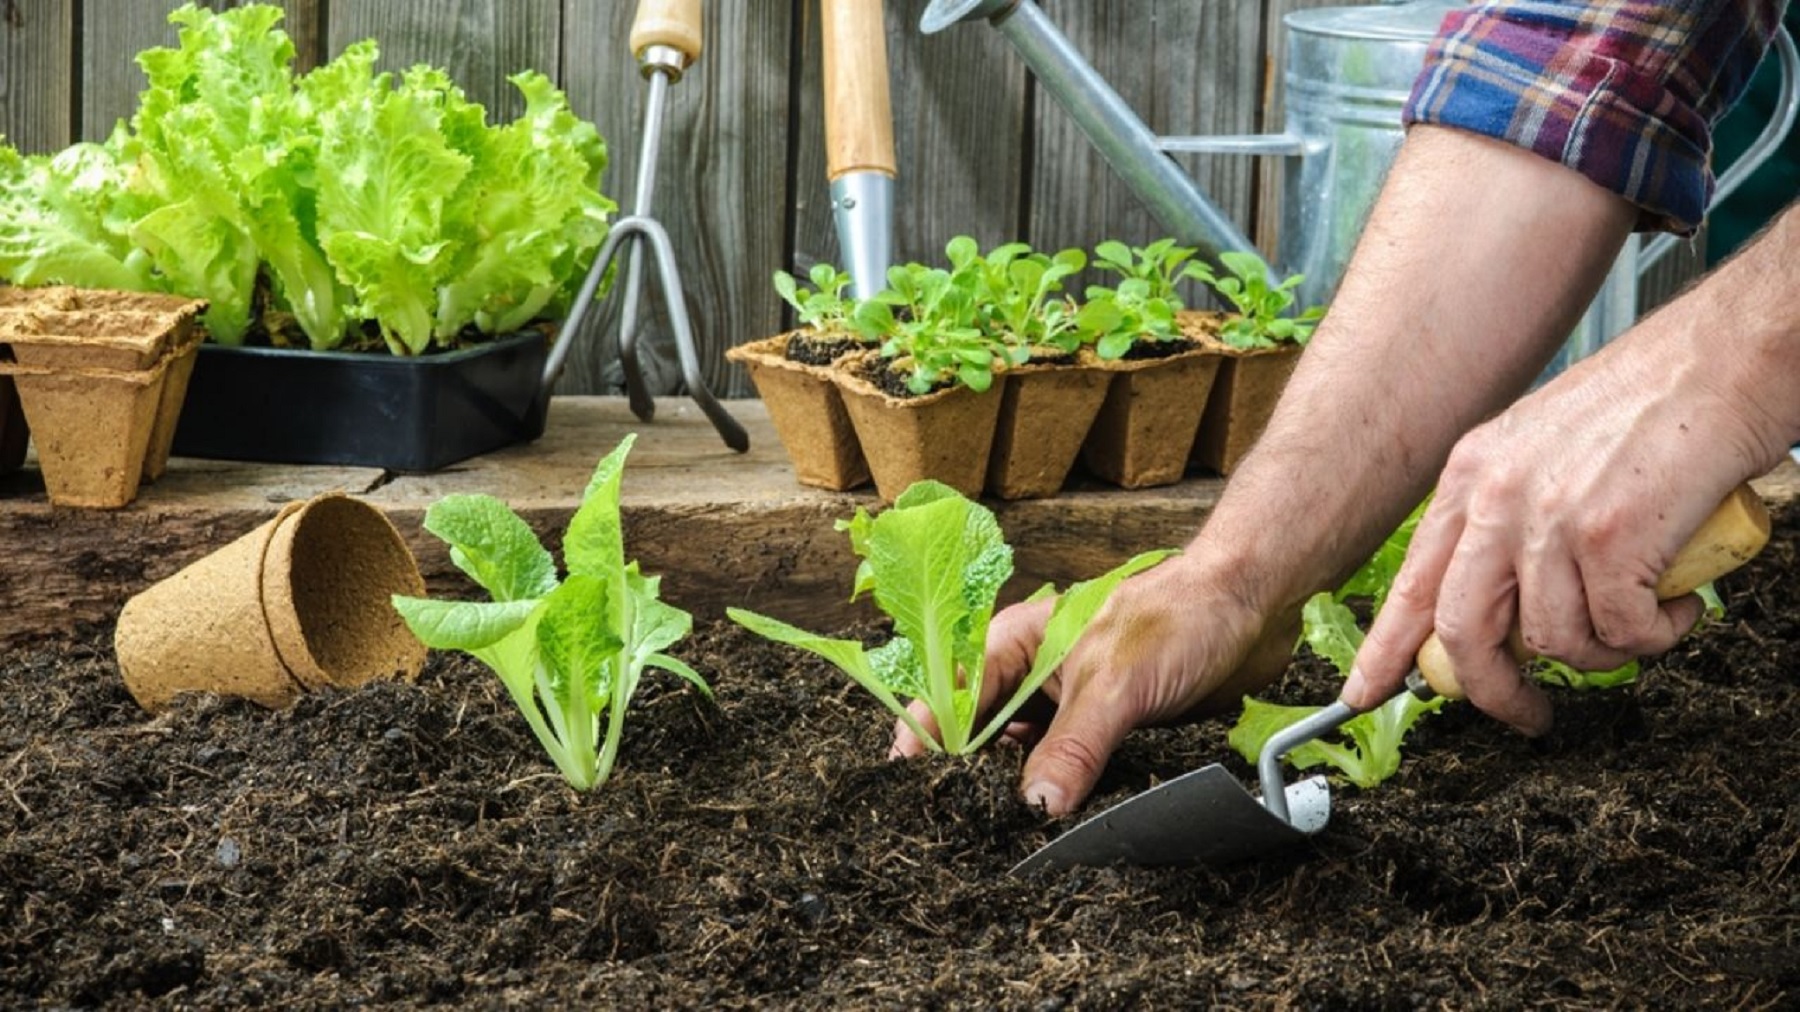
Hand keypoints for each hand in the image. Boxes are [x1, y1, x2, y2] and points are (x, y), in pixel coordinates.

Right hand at [890, 555, 1296, 814]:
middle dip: (969, 779)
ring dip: (1018, 793)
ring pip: (1024, 759)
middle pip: (980, 736)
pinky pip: (1068, 772)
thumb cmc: (1178, 615)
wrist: (1251, 605)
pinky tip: (1057, 826)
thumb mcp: (1115, 685)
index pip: (951, 699)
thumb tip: (1035, 808)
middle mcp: (1032, 676)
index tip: (911, 789)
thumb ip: (1073, 747)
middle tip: (959, 829)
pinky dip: (1060, 798)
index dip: (926, 743)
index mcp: (1014, 645)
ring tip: (1001, 837)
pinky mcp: (1104, 731)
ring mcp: (1068, 705)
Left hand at [1343, 335, 1771, 733]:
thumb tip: (1507, 604)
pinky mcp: (1608, 538)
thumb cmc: (1652, 406)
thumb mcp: (1543, 450)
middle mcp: (1496, 497)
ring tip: (1643, 622)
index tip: (1366, 692)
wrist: (1725, 360)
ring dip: (1605, 655)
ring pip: (1553, 642)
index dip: (1387, 648)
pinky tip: (1675, 604)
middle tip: (1527, 714)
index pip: (1412, 581)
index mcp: (1471, 475)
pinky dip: (1655, 636)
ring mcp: (1548, 518)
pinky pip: (1620, 633)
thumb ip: (1511, 519)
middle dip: (1492, 690)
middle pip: (1461, 631)